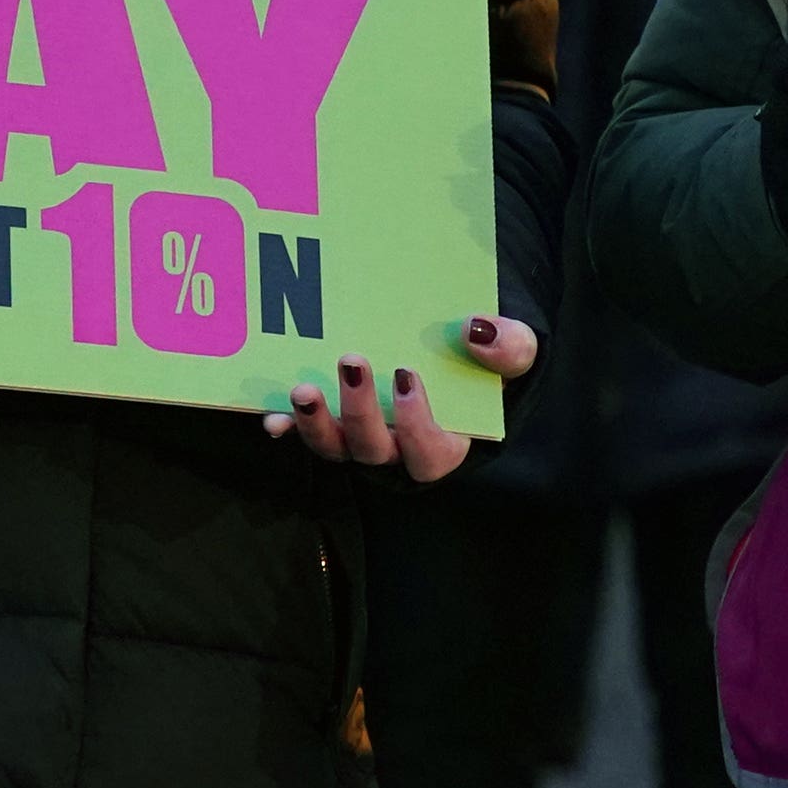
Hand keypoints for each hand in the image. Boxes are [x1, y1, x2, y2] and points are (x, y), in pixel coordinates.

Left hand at [260, 316, 538, 479]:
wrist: (462, 347)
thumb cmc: (489, 361)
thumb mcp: (515, 351)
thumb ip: (510, 347)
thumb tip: (477, 331)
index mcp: (446, 442)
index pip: (428, 455)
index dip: (416, 425)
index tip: (407, 377)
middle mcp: (397, 450)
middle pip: (372, 451)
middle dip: (358, 413)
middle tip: (351, 362)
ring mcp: (360, 437)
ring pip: (333, 448)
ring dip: (314, 422)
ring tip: (302, 390)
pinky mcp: (332, 420)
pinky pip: (305, 431)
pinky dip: (287, 424)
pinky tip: (271, 414)